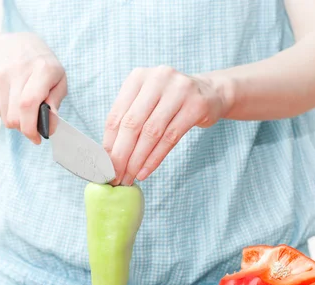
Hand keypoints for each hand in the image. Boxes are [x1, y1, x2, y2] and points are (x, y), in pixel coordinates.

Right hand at [0, 33, 66, 143]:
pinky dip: (7, 113)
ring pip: (6, 116)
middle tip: (33, 129)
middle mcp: (18, 69)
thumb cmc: (41, 64)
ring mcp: (0, 74)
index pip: (29, 104)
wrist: (14, 44)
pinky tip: (13, 101)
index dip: (31, 127)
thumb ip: (55, 102)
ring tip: (25, 112)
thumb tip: (50, 127)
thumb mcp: (58, 78)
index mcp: (42, 68)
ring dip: (17, 121)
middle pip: (15, 115)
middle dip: (25, 129)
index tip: (36, 138)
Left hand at [103, 66, 228, 185]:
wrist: (209, 93)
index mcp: (138, 77)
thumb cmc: (170, 102)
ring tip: (130, 177)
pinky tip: (146, 171)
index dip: (109, 143)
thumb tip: (109, 155)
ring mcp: (179, 90)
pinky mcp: (195, 106)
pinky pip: (170, 138)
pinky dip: (155, 158)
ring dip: (138, 160)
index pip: (117, 115)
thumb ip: (128, 121)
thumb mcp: (147, 102)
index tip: (104, 165)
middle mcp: (157, 79)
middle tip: (115, 176)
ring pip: (151, 133)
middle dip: (121, 154)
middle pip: (132, 124)